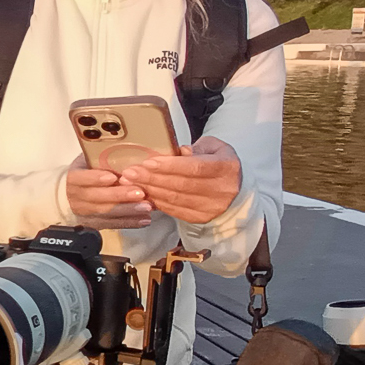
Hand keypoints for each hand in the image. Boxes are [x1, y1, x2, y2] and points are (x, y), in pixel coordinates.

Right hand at [64, 159, 152, 230]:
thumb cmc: (81, 175)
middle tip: (139, 192)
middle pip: (96, 198)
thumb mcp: (83, 162)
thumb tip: (114, 141)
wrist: (67, 197)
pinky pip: (113, 224)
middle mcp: (77, 198)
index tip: (112, 177)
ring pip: (106, 213)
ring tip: (146, 207)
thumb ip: (95, 156)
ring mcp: (86, 213)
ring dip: (128, 210)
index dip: (95, 179)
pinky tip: (144, 219)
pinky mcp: (96, 223)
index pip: (80, 179)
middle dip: (118, 196)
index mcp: (73, 179)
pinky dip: (130, 222)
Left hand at [119, 138, 242, 224]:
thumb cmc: (218, 162)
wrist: (234, 188)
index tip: (148, 162)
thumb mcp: (213, 147)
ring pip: (175, 199)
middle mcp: (221, 190)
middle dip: (152, 178)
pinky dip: (157, 202)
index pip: (194, 167)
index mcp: (226, 167)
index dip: (170, 166)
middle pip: (181, 185)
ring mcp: (212, 207)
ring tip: (131, 182)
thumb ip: (196, 147)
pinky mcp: (201, 217)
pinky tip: (143, 194)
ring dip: (150, 190)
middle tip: (130, 173)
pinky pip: (174, 210)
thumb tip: (178, 152)